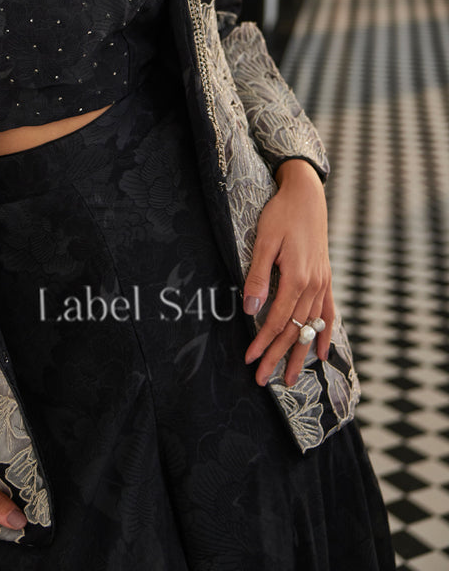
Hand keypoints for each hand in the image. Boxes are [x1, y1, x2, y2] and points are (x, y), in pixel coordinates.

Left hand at [242, 159, 334, 386]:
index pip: (277, 319)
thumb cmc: (280, 215)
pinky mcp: (326, 278)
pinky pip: (328, 312)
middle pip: (294, 329)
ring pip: (310, 326)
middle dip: (278, 356)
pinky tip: (320, 353)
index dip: (263, 342)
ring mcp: (322, 283)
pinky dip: (325, 334)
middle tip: (262, 380)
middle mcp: (313, 284)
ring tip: (291, 378)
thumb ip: (257, 276)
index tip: (250, 359)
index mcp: (296, 277)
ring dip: (299, 353)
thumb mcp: (263, 241)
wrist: (306, 196)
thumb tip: (250, 309)